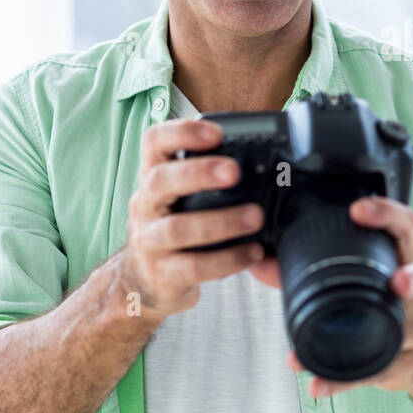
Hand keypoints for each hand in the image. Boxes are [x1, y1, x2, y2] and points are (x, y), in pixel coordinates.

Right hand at [119, 117, 265, 317]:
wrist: (145, 280)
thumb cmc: (175, 228)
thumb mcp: (181, 196)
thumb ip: (209, 176)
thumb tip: (267, 161)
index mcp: (153, 176)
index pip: (154, 142)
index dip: (181, 132)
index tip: (215, 132)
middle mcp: (145, 204)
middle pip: (160, 181)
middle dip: (198, 172)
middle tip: (234, 171)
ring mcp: (148, 241)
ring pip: (177, 228)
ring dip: (221, 221)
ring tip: (256, 217)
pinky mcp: (162, 274)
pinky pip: (193, 267)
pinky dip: (226, 259)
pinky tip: (252, 253)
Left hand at [287, 196, 412, 399]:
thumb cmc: (398, 306)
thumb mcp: (372, 279)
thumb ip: (317, 268)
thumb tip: (261, 264)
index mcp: (408, 262)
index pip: (406, 228)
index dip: (386, 214)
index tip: (359, 209)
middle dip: (412, 280)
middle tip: (398, 284)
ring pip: (401, 331)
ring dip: (374, 334)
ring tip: (346, 336)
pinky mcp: (406, 364)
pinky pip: (371, 372)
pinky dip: (342, 380)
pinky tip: (319, 383)